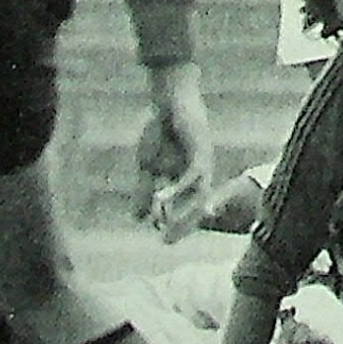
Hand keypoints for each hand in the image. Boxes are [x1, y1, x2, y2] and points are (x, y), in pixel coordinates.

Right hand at [146, 62, 215, 242]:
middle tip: (165, 243)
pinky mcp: (201, 152)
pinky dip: (176, 189)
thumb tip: (137, 219)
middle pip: (198, 207)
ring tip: (162, 226)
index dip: (179, 227)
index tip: (163, 242)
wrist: (169, 100)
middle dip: (183, 227)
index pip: (188, 209)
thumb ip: (145, 191)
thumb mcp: (148, 165)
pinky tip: (160, 199)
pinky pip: (190, 177)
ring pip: (198, 195)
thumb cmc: (160, 131)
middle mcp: (202, 175)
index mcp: (191, 179)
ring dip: (181, 212)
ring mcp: (205, 163)